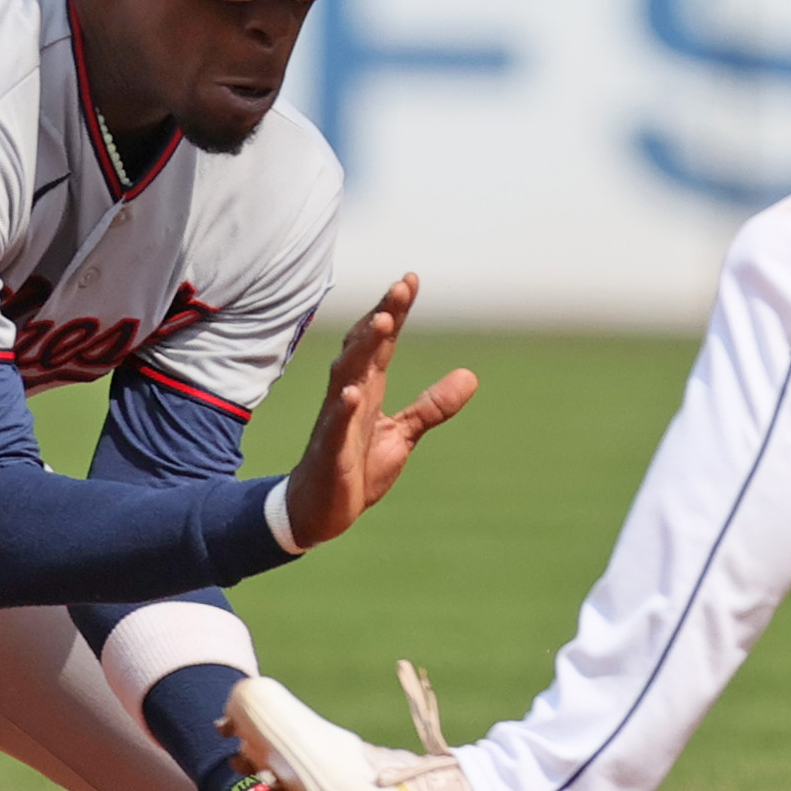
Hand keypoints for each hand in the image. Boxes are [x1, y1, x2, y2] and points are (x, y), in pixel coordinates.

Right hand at [281, 274, 476, 546]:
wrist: (319, 510)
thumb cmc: (355, 467)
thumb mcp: (402, 435)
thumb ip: (432, 406)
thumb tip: (471, 376)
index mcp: (366, 389)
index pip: (382, 343)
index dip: (395, 311)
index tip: (410, 279)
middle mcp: (349, 396)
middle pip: (364, 348)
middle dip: (382, 316)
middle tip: (400, 287)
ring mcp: (337, 421)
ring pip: (347, 375)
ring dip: (363, 349)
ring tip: (382, 321)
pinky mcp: (331, 451)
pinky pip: (335, 427)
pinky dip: (342, 409)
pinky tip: (351, 393)